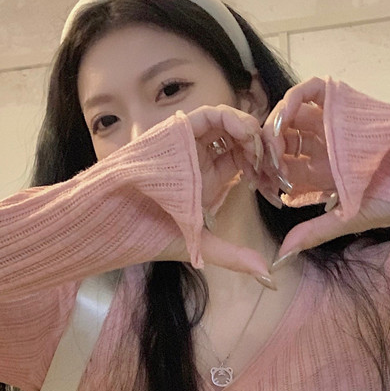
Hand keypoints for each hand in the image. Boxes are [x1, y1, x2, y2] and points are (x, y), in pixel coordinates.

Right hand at [156, 105, 273, 283]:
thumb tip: (266, 275)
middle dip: (264, 147)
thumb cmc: (147, 233)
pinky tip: (247, 137)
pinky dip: (233, 119)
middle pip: (241, 139)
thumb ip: (232, 256)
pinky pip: (211, 114)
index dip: (265, 166)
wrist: (113, 221)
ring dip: (252, 131)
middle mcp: (202, 157)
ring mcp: (190, 142)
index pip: (244, 160)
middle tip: (277, 162)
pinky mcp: (178, 130)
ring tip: (262, 150)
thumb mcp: (200, 244)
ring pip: (230, 123)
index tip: (276, 182)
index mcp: (209, 179)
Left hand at [262, 77, 389, 264]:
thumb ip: (316, 232)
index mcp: (326, 174)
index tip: (263, 188)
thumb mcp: (351, 217)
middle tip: (266, 166)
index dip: (269, 178)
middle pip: (284, 142)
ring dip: (275, 128)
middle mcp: (325, 146)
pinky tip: (285, 119)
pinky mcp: (342, 102)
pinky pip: (309, 91)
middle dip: (268, 153)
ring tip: (276, 145)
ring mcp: (332, 122)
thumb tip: (283, 255)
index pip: (286, 171)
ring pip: (290, 116)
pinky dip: (291, 99)